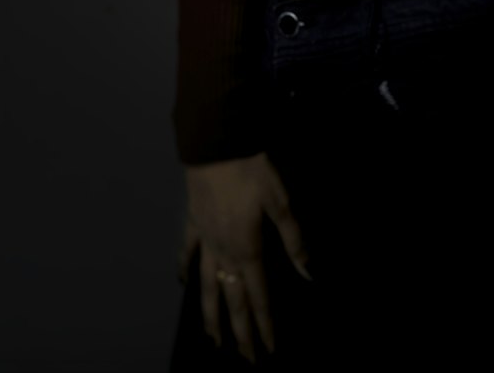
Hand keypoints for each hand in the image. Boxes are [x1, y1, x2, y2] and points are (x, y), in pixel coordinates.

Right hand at [178, 150, 311, 362]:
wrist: (217, 143)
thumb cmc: (253, 170)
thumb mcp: (282, 202)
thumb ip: (295, 240)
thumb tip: (308, 273)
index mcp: (248, 249)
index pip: (258, 296)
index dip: (265, 323)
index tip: (270, 348)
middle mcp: (224, 252)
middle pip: (232, 299)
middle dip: (241, 332)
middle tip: (247, 359)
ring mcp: (205, 239)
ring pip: (206, 286)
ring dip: (211, 315)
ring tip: (213, 341)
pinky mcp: (193, 222)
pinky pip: (187, 253)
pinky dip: (184, 270)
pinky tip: (184, 285)